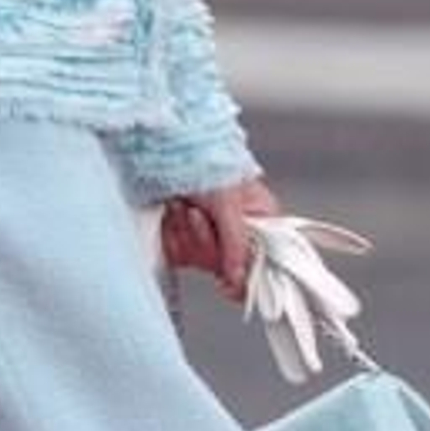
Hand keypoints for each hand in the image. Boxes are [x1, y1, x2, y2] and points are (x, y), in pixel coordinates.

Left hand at [161, 173, 280, 304]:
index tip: (228, 282)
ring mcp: (210, 234)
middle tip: (198, 214)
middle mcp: (237, 229)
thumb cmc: (206, 160)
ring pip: (198, 260)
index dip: (245, 276)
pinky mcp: (183, 237)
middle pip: (225, 266)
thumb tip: (239, 280)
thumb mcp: (229, 203)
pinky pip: (178, 254)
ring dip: (185, 231)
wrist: (166, 148)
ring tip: (183, 204)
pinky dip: (171, 233)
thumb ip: (237, 245)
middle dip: (205, 241)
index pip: (263, 264)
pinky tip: (172, 212)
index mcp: (261, 219)